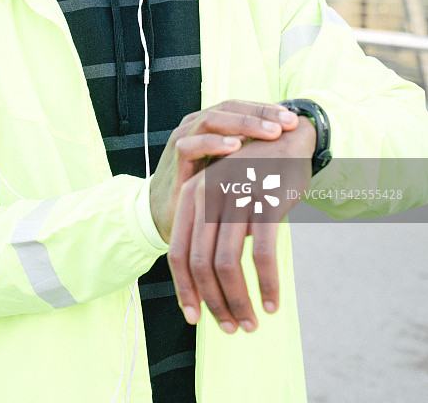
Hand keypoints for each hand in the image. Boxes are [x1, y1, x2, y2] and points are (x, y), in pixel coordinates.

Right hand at [150, 101, 298, 243]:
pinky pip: (191, 145)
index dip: (267, 109)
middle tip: (288, 122)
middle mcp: (196, 125)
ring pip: (211, 119)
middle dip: (261, 113)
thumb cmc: (208, 190)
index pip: (241, 106)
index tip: (294, 120)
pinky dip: (214, 143)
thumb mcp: (234, 168)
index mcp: (212, 123)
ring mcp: (183, 139)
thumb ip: (254, 155)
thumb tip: (295, 147)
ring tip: (270, 131)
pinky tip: (236, 147)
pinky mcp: (173, 160)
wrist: (171, 215)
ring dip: (243, 124)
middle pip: (229, 107)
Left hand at [167, 116, 316, 333]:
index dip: (184, 290)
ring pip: (227, 264)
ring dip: (238, 301)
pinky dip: (266, 285)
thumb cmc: (253, 175)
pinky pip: (262, 255)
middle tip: (231, 328)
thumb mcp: (222, 196)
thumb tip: (208, 287)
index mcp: (191, 195)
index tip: (194, 319)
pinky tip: (272, 303)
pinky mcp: (265, 201)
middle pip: (200, 264)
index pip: (177, 253)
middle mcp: (207, 195)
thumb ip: (210, 232)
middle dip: (214, 303)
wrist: (288, 138)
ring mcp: (235, 197)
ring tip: (251, 323)